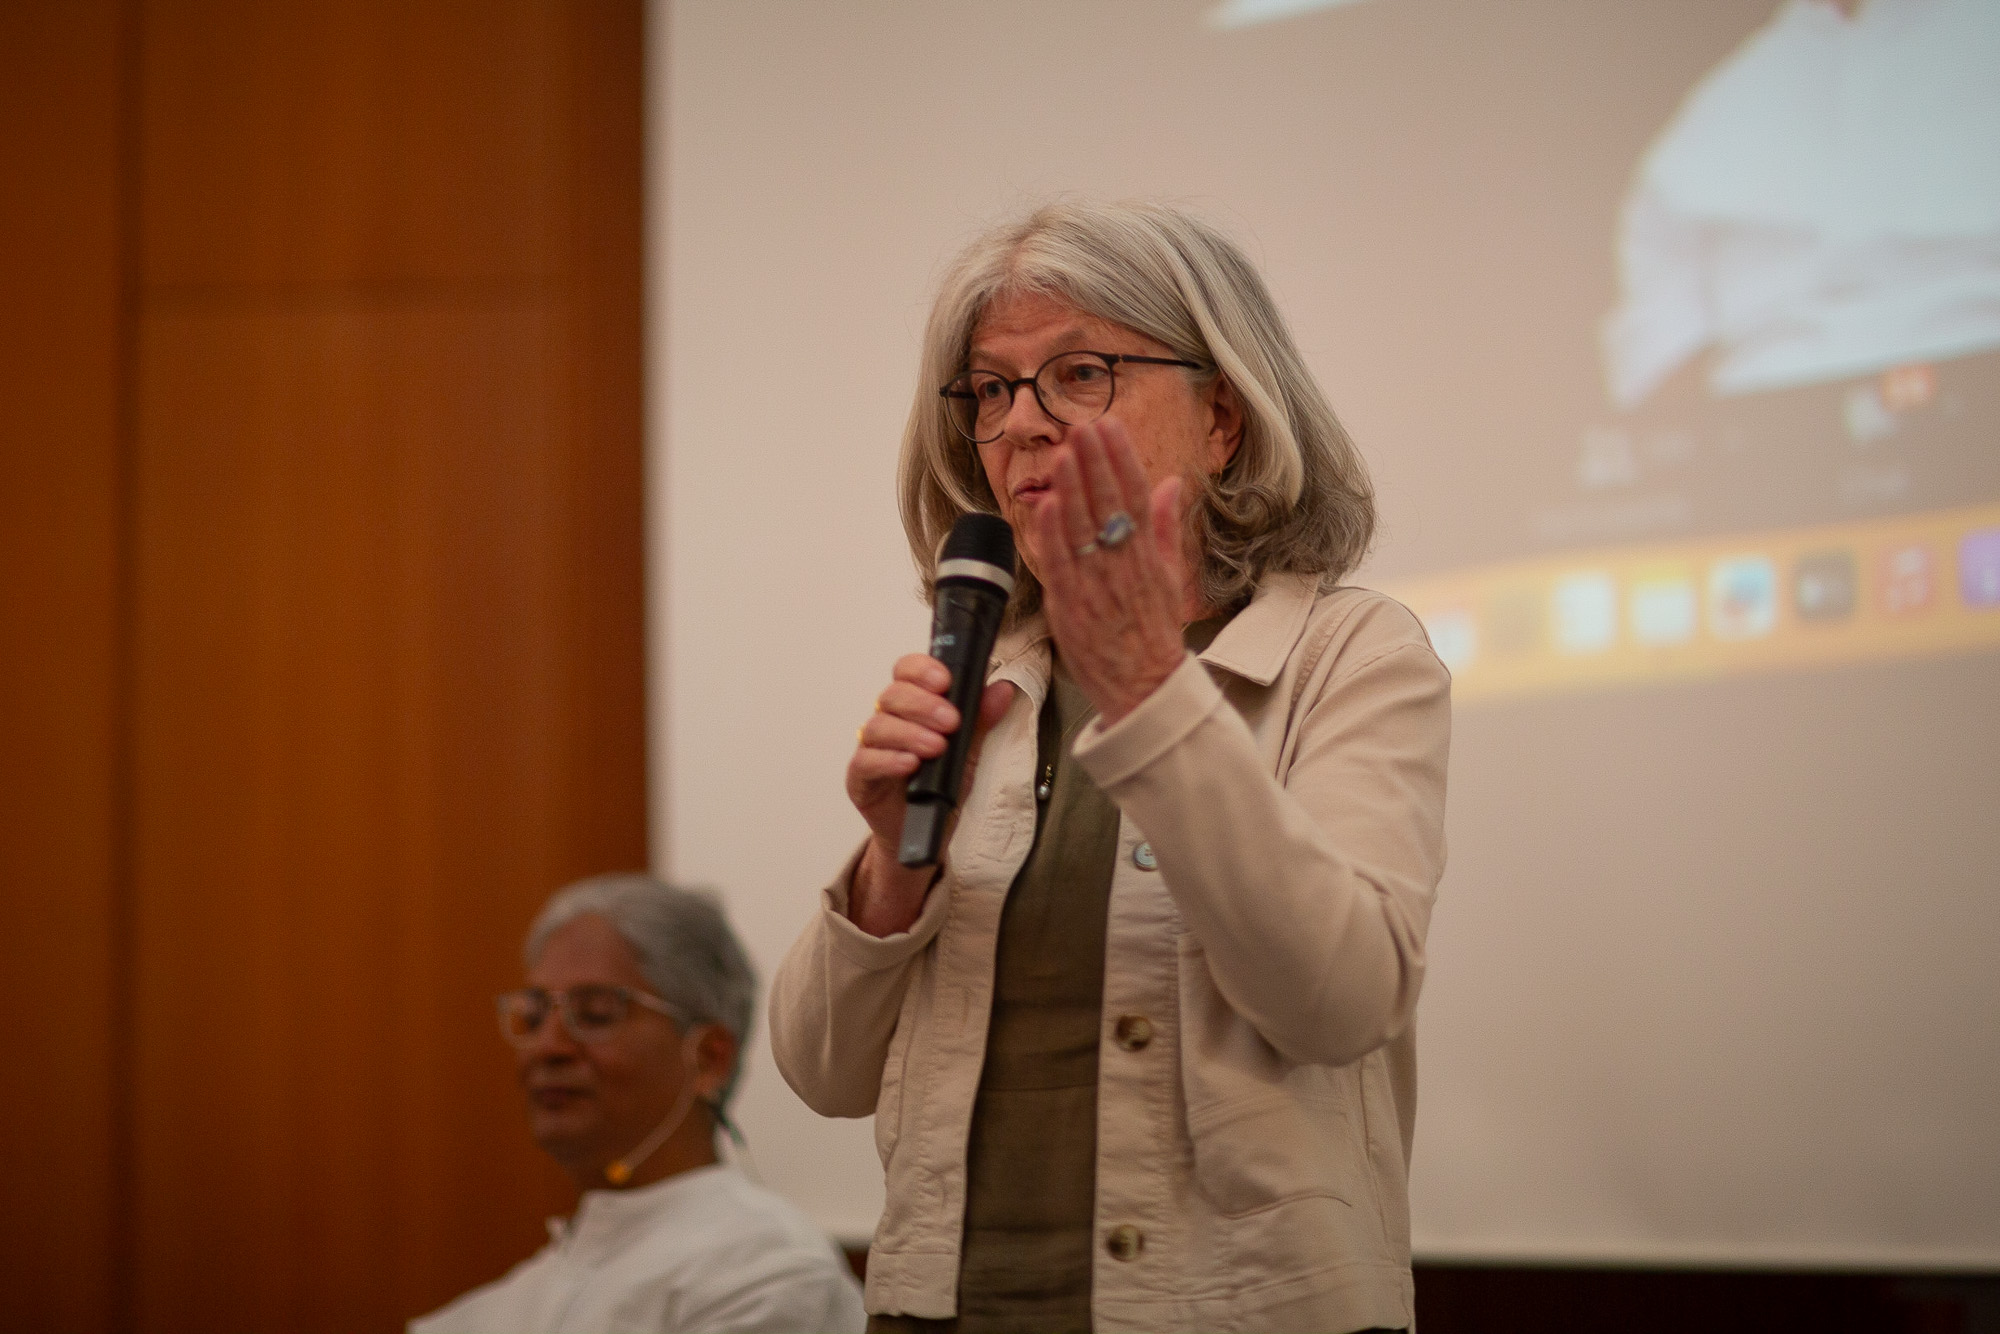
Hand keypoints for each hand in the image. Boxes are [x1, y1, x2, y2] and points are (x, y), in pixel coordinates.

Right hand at [845, 654, 1012, 936]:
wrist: (928, 835)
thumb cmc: (942, 787)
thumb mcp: (969, 752)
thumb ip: (981, 720)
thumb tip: (1001, 689)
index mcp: (912, 706)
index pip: (907, 671)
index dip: (922, 670)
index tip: (945, 681)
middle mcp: (888, 721)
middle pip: (892, 695)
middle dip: (924, 704)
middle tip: (951, 722)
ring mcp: (870, 749)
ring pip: (878, 726)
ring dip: (910, 733)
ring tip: (936, 747)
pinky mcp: (859, 778)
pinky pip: (865, 761)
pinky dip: (889, 760)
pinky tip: (910, 765)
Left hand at [1027, 418, 1195, 724]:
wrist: (1144, 688)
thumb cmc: (1153, 633)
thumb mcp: (1170, 576)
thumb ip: (1166, 527)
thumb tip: (1170, 484)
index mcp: (1149, 556)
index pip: (1136, 496)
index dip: (1122, 459)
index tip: (1111, 427)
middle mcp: (1124, 566)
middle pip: (1110, 505)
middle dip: (1096, 463)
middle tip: (1084, 427)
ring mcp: (1097, 586)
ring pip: (1084, 529)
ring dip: (1073, 489)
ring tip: (1064, 452)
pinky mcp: (1072, 608)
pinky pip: (1061, 566)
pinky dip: (1053, 536)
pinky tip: (1046, 505)